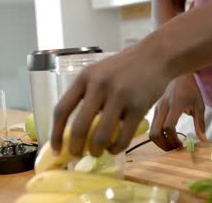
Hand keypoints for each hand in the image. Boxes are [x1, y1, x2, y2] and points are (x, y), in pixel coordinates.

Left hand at [50, 44, 172, 156]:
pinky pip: (123, 137)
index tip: (55, 149)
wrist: (156, 55)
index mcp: (85, 77)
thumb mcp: (99, 73)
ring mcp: (120, 96)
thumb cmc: (125, 67)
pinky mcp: (138, 107)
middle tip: (77, 156)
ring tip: (98, 152)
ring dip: (96, 151)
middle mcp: (99, 85)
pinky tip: (115, 148)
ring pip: (100, 136)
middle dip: (75, 148)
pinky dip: (116, 148)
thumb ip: (87, 95)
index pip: (62, 109)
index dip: (56, 134)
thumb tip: (76, 130)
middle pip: (79, 127)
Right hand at [149, 73, 205, 150]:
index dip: (173, 139)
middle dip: (164, 145)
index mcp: (175, 105)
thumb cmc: (190, 88)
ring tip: (172, 144)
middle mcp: (163, 107)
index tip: (181, 145)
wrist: (178, 74)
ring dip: (160, 141)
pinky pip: (152, 126)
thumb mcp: (199, 104)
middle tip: (174, 148)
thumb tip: (203, 140)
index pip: (169, 127)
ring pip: (151, 131)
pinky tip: (168, 135)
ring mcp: (156, 108)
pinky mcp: (154, 109)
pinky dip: (158, 134)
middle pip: (155, 132)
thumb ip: (200, 123)